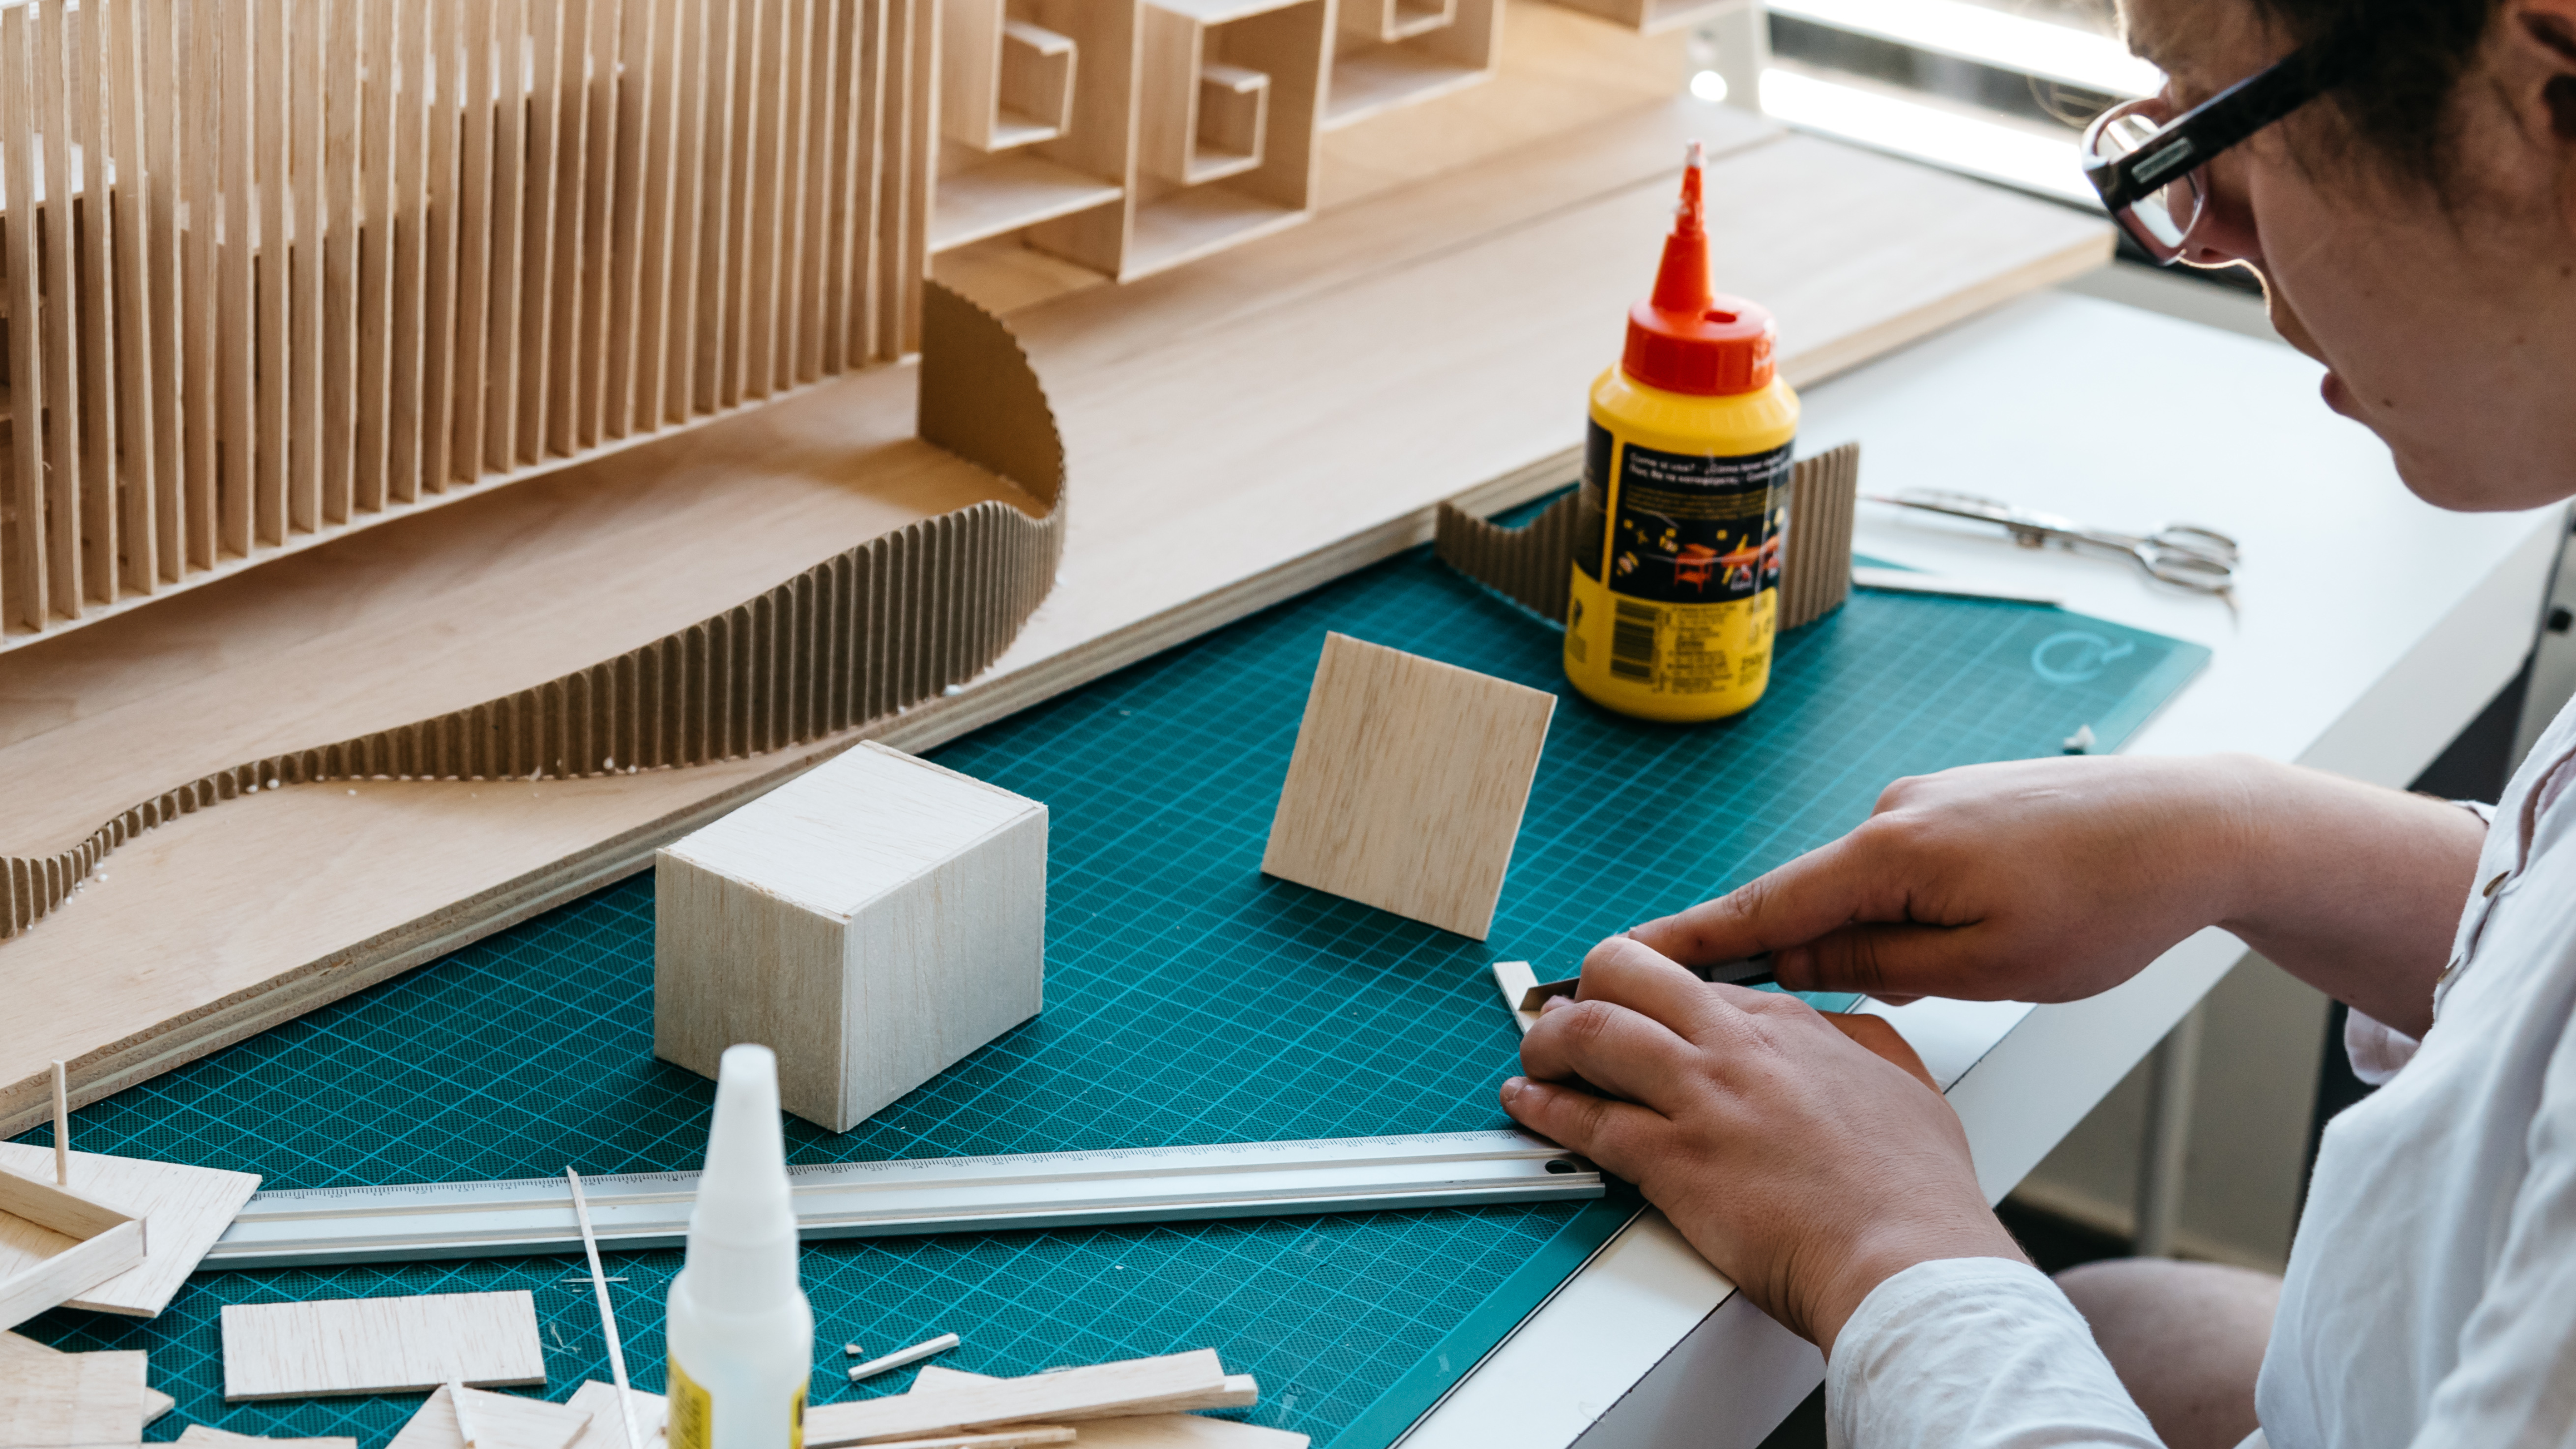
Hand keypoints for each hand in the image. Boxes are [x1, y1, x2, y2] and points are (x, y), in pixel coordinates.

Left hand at [1501, 936, 2021, 1350]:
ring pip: (1592, 1033)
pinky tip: (1527, 1104)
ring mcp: (1701, 1098)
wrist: (1906, 1258)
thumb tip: (1837, 1033)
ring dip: (1549, 1042)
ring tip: (1536, 1058)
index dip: (1652, 996)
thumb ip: (1862, 1045)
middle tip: (1570, 1015)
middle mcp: (1736, 1046)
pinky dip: (1543, 1108)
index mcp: (1788, 1025)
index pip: (1693, 982)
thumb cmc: (1914, 1192)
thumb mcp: (1904, 1084)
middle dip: (1587, 986)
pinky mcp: (1674, 1160)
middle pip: (1628, 976)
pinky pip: (1586, 1121)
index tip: (1636, 1011)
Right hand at [1625, 754, 2478, 1033]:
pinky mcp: (1958, 801)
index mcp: (1893, 853)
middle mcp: (1895, 811)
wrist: (2199, 822)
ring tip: (1949, 968)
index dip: (1687, 939)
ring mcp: (1926, 799)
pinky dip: (1904, 905)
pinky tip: (1964, 932)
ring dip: (1872, 934)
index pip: (1762, 905)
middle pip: (1808, 896)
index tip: (1619, 957)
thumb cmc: (2110, 901)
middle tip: (1788, 1004)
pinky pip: (1901, 865)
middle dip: (1792, 953)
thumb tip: (1802, 966)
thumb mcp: (1988, 967)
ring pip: (1863, 884)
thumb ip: (1880, 966)